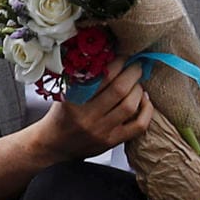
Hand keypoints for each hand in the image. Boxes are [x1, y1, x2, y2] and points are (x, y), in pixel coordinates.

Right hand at [38, 58, 153, 159]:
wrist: (53, 145)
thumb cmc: (61, 115)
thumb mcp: (65, 94)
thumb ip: (83, 78)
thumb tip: (109, 55)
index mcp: (74, 101)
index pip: (101, 77)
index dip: (118, 62)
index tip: (124, 54)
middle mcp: (88, 116)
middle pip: (119, 89)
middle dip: (132, 72)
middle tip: (136, 64)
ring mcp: (101, 131)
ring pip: (130, 106)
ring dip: (138, 89)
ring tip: (137, 82)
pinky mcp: (112, 141)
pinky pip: (139, 125)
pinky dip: (147, 110)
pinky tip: (144, 100)